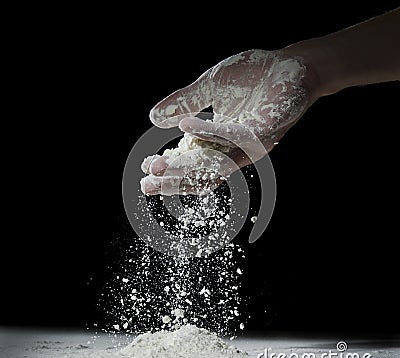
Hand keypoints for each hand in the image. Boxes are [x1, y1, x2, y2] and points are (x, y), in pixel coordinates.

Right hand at [141, 49, 317, 194]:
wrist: (292, 66)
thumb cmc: (253, 77)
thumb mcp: (210, 87)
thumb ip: (185, 103)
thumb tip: (154, 118)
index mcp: (220, 141)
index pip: (191, 162)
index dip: (169, 168)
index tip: (145, 168)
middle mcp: (234, 150)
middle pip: (201, 174)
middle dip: (172, 180)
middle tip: (146, 185)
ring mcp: (249, 145)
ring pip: (215, 163)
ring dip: (186, 167)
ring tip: (159, 167)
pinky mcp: (264, 132)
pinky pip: (233, 136)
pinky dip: (208, 131)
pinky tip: (185, 127)